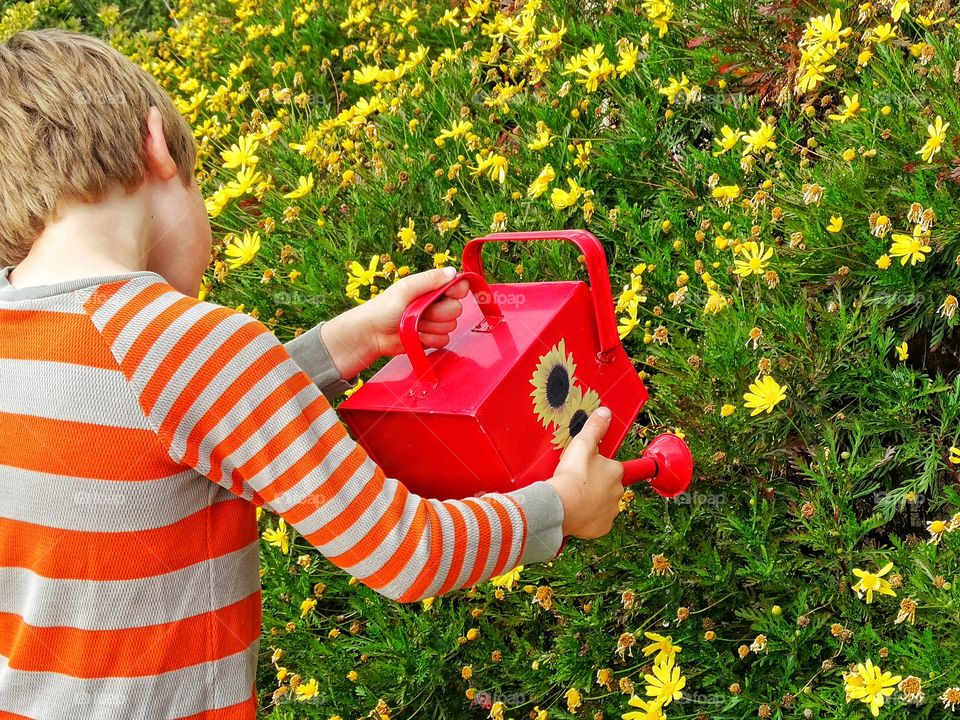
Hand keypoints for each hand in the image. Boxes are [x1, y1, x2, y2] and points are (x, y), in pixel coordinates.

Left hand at [320, 267, 468, 379]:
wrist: (372, 334)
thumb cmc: (383, 308)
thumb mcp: (406, 288)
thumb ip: (430, 279)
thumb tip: (453, 271)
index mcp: (431, 288)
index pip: (458, 286)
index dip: (457, 291)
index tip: (448, 294)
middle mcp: (436, 304)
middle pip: (456, 309)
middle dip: (438, 313)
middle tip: (420, 311)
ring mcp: (434, 322)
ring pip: (450, 326)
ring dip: (431, 327)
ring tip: (414, 324)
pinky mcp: (432, 339)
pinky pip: (444, 340)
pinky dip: (430, 339)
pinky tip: (417, 336)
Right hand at [546, 407, 624, 538]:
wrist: (562, 505)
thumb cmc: (573, 475)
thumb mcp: (583, 444)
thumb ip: (595, 427)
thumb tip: (605, 412)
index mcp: (616, 472)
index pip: (615, 468)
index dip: (603, 467)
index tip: (593, 469)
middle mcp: (618, 492)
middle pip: (609, 487)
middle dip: (597, 485)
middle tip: (578, 482)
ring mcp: (611, 511)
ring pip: (604, 505)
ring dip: (593, 502)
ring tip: (574, 497)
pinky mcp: (601, 527)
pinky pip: (597, 522)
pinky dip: (588, 519)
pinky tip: (576, 513)